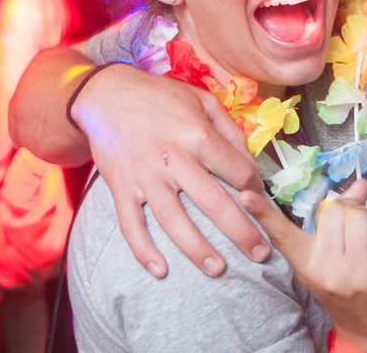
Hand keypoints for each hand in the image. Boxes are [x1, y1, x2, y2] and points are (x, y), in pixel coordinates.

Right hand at [74, 64, 268, 277]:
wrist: (106, 95)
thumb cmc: (159, 96)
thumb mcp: (201, 99)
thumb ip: (229, 129)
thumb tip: (250, 162)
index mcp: (197, 134)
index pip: (237, 171)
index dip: (255, 189)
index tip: (258, 200)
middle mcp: (173, 158)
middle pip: (213, 202)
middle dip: (240, 232)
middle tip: (261, 254)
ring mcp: (145, 176)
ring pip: (173, 220)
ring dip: (196, 248)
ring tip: (218, 269)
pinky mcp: (122, 187)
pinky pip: (131, 224)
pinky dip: (143, 249)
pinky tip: (160, 270)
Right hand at [239, 180, 366, 352]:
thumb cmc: (348, 294)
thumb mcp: (332, 261)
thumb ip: (340, 218)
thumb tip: (358, 182)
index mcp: (307, 265)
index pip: (282, 236)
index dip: (263, 214)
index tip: (244, 195)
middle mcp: (327, 270)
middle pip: (335, 210)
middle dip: (348, 207)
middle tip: (354, 223)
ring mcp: (356, 274)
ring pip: (360, 215)